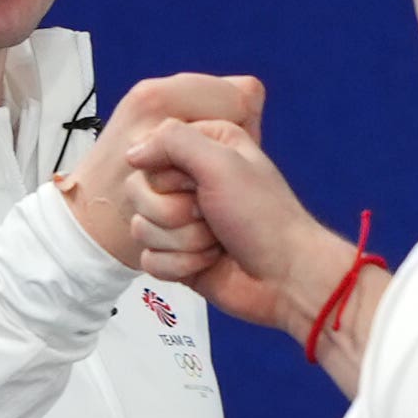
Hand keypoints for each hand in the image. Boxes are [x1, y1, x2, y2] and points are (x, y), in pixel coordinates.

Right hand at [124, 117, 361, 344]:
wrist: (285, 276)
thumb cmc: (265, 217)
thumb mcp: (222, 161)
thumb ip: (173, 140)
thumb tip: (132, 153)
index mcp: (203, 147)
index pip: (148, 152)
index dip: (168, 175)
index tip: (197, 183)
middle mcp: (189, 181)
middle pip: (139, 192)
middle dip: (175, 212)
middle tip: (210, 214)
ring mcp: (180, 221)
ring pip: (142, 228)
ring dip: (183, 241)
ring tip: (216, 240)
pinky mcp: (176, 256)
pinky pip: (149, 261)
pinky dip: (180, 265)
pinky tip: (209, 262)